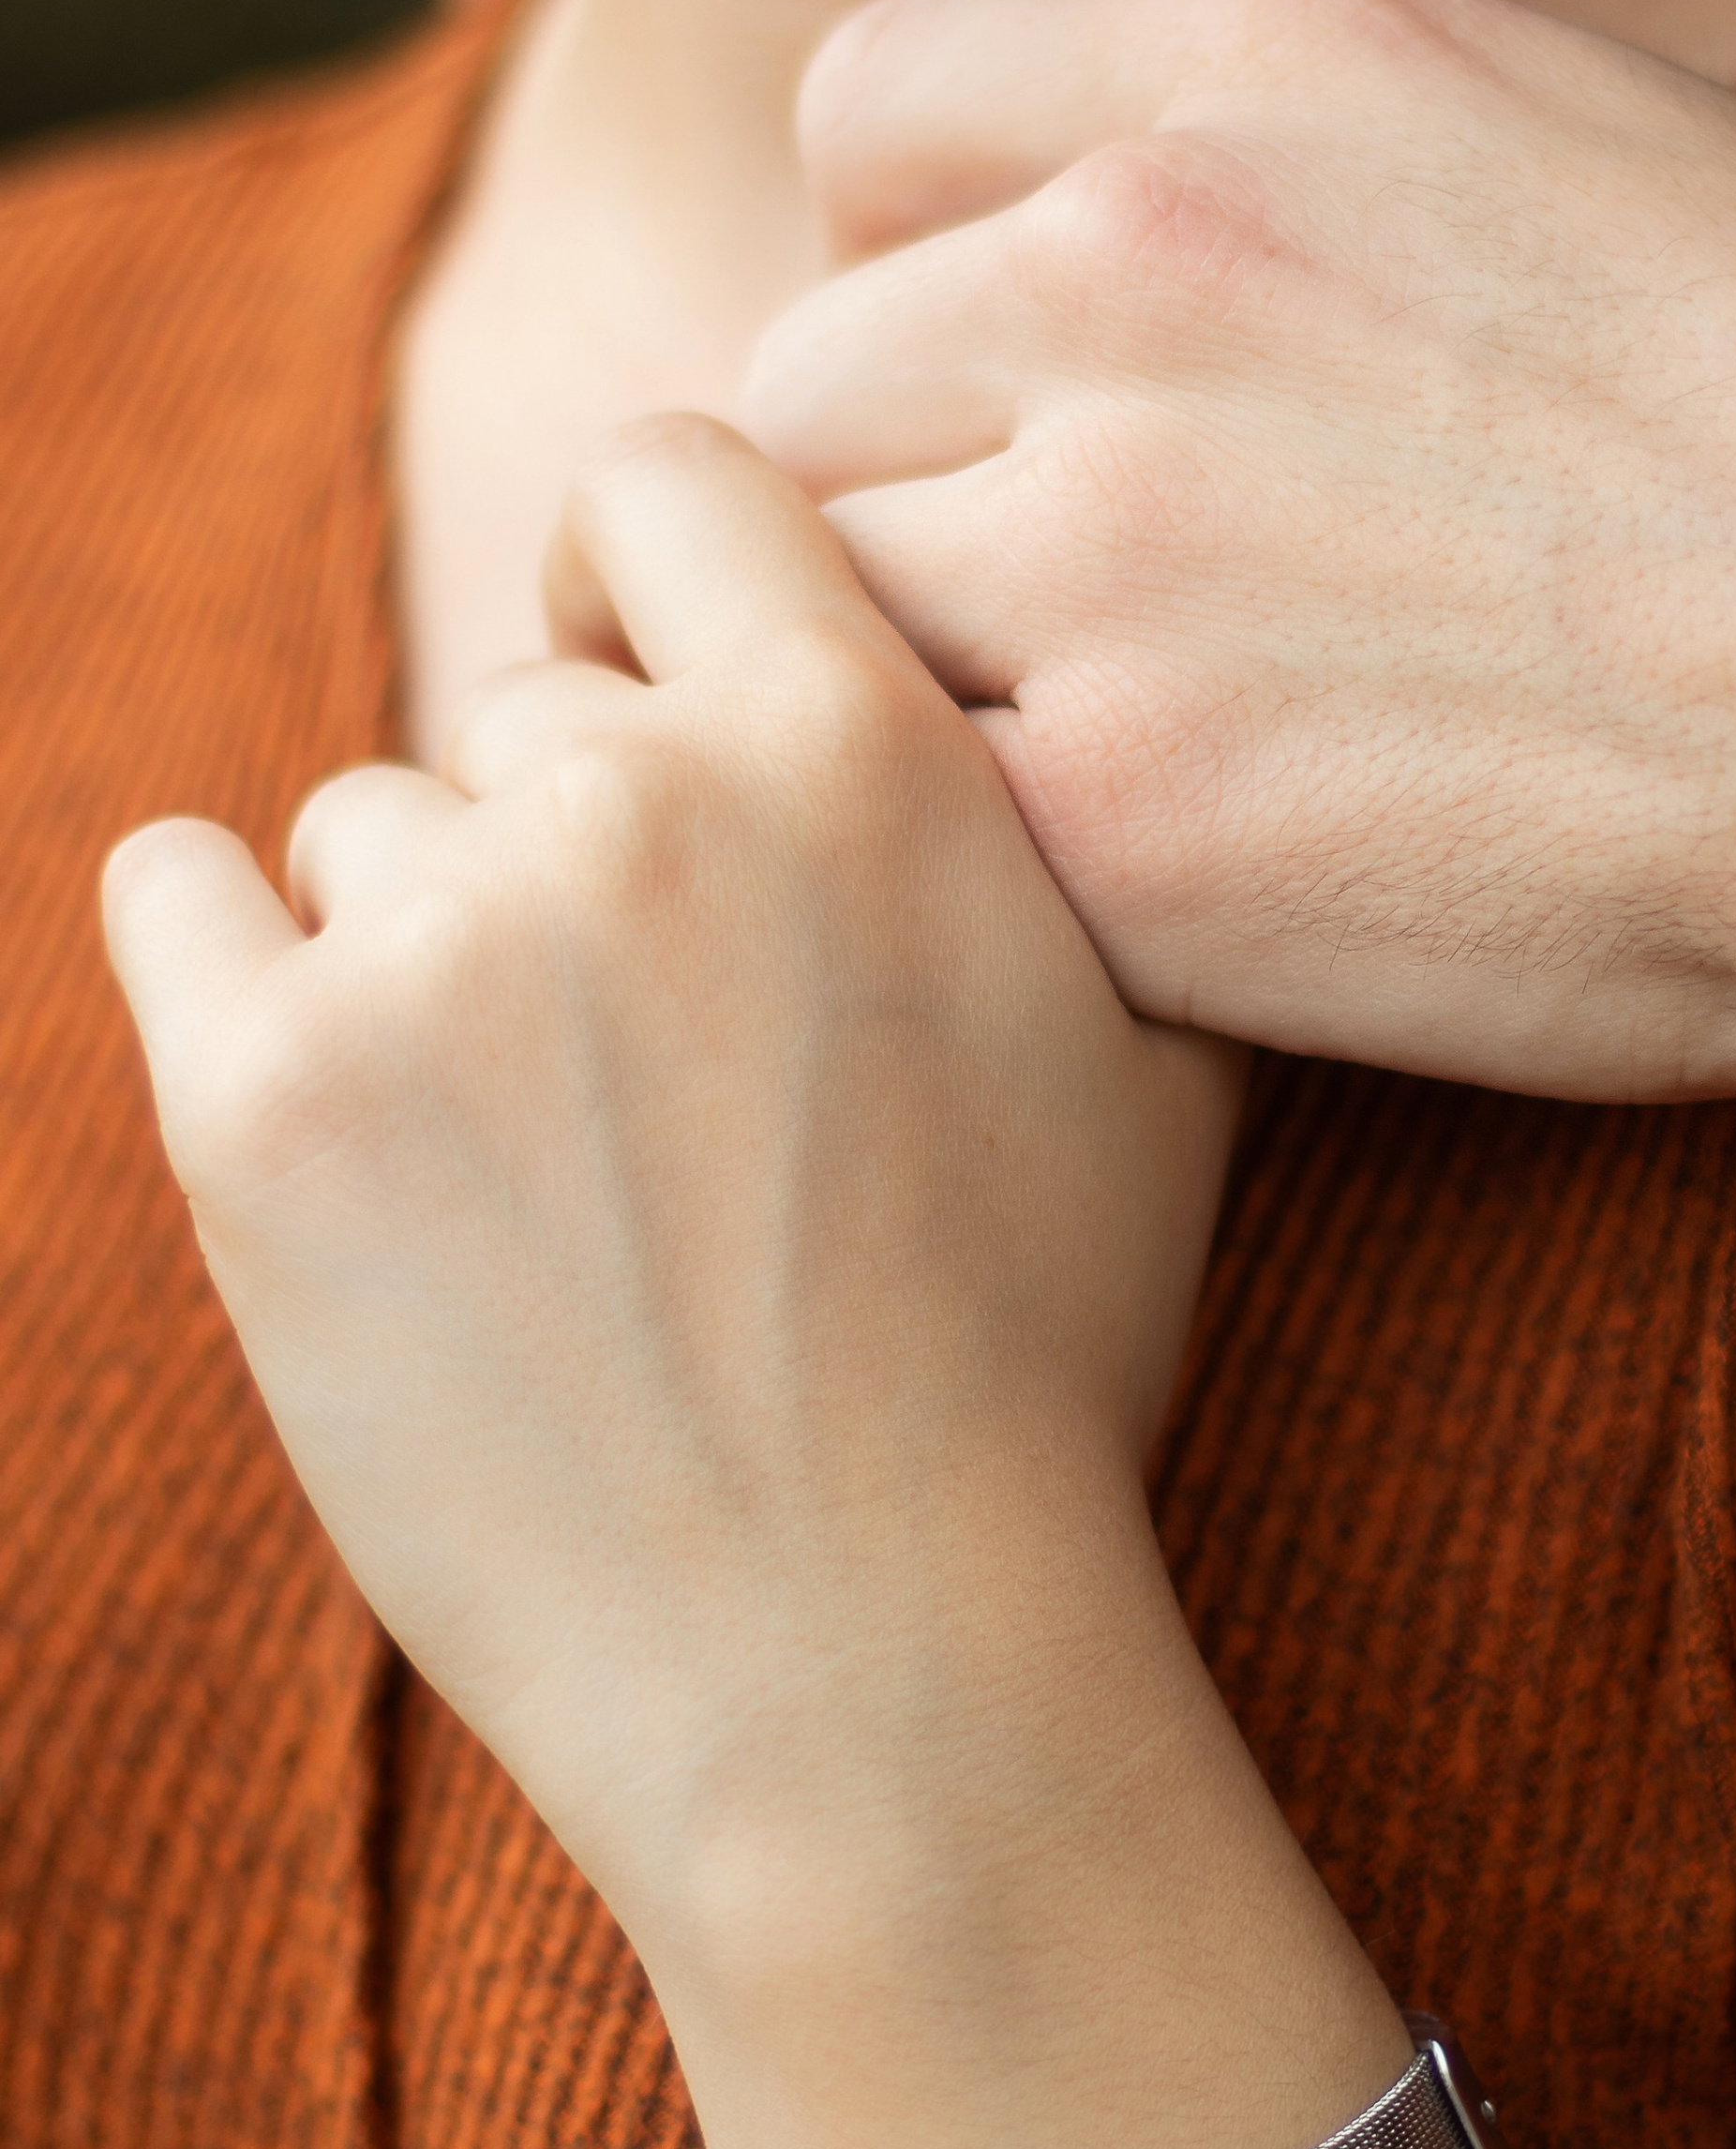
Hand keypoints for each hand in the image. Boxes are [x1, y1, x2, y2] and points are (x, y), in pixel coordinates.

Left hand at [102, 414, 1237, 1955]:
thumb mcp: (1150, 1046)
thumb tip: (971, 686)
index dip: (645, 574)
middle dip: (575, 849)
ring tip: (545, 1171)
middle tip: (654, 1074)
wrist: (865, 1669)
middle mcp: (632, 797)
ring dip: (430, 950)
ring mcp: (431, 945)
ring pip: (365, 830)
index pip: (669, 479)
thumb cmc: (1033, 1360)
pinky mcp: (258, 1099)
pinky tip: (343, 1099)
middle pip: (521, 706)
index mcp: (853, 743)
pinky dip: (232, 969)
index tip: (649, 694)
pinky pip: (172, 892)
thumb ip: (1042, 813)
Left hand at [744, 0, 1735, 1323]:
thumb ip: (1264, 141)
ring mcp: (1108, 546)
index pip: (864, 108)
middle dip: (892, 505)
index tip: (991, 382)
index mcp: (1256, 64)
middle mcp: (1140, 263)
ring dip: (920, 697)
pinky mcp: (1123, 818)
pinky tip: (1166, 876)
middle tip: (1044, 619)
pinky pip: (913, 823)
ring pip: (816, 622)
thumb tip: (1062, 217)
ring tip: (1116, 755)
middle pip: (794, 391)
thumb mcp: (1564, 137)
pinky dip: (994, 864)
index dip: (899, 261)